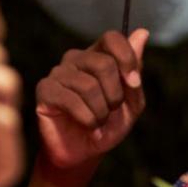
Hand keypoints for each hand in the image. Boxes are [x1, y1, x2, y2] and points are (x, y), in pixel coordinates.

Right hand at [34, 29, 149, 171]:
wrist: (85, 153)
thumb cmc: (108, 125)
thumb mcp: (132, 103)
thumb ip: (135, 71)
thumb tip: (142, 32)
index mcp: (98, 55)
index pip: (112, 38)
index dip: (127, 59)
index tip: (134, 83)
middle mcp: (77, 58)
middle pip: (104, 63)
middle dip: (115, 95)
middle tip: (112, 111)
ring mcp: (58, 73)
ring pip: (89, 85)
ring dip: (101, 112)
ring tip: (99, 123)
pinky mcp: (45, 90)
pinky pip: (71, 100)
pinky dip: (88, 120)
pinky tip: (90, 129)